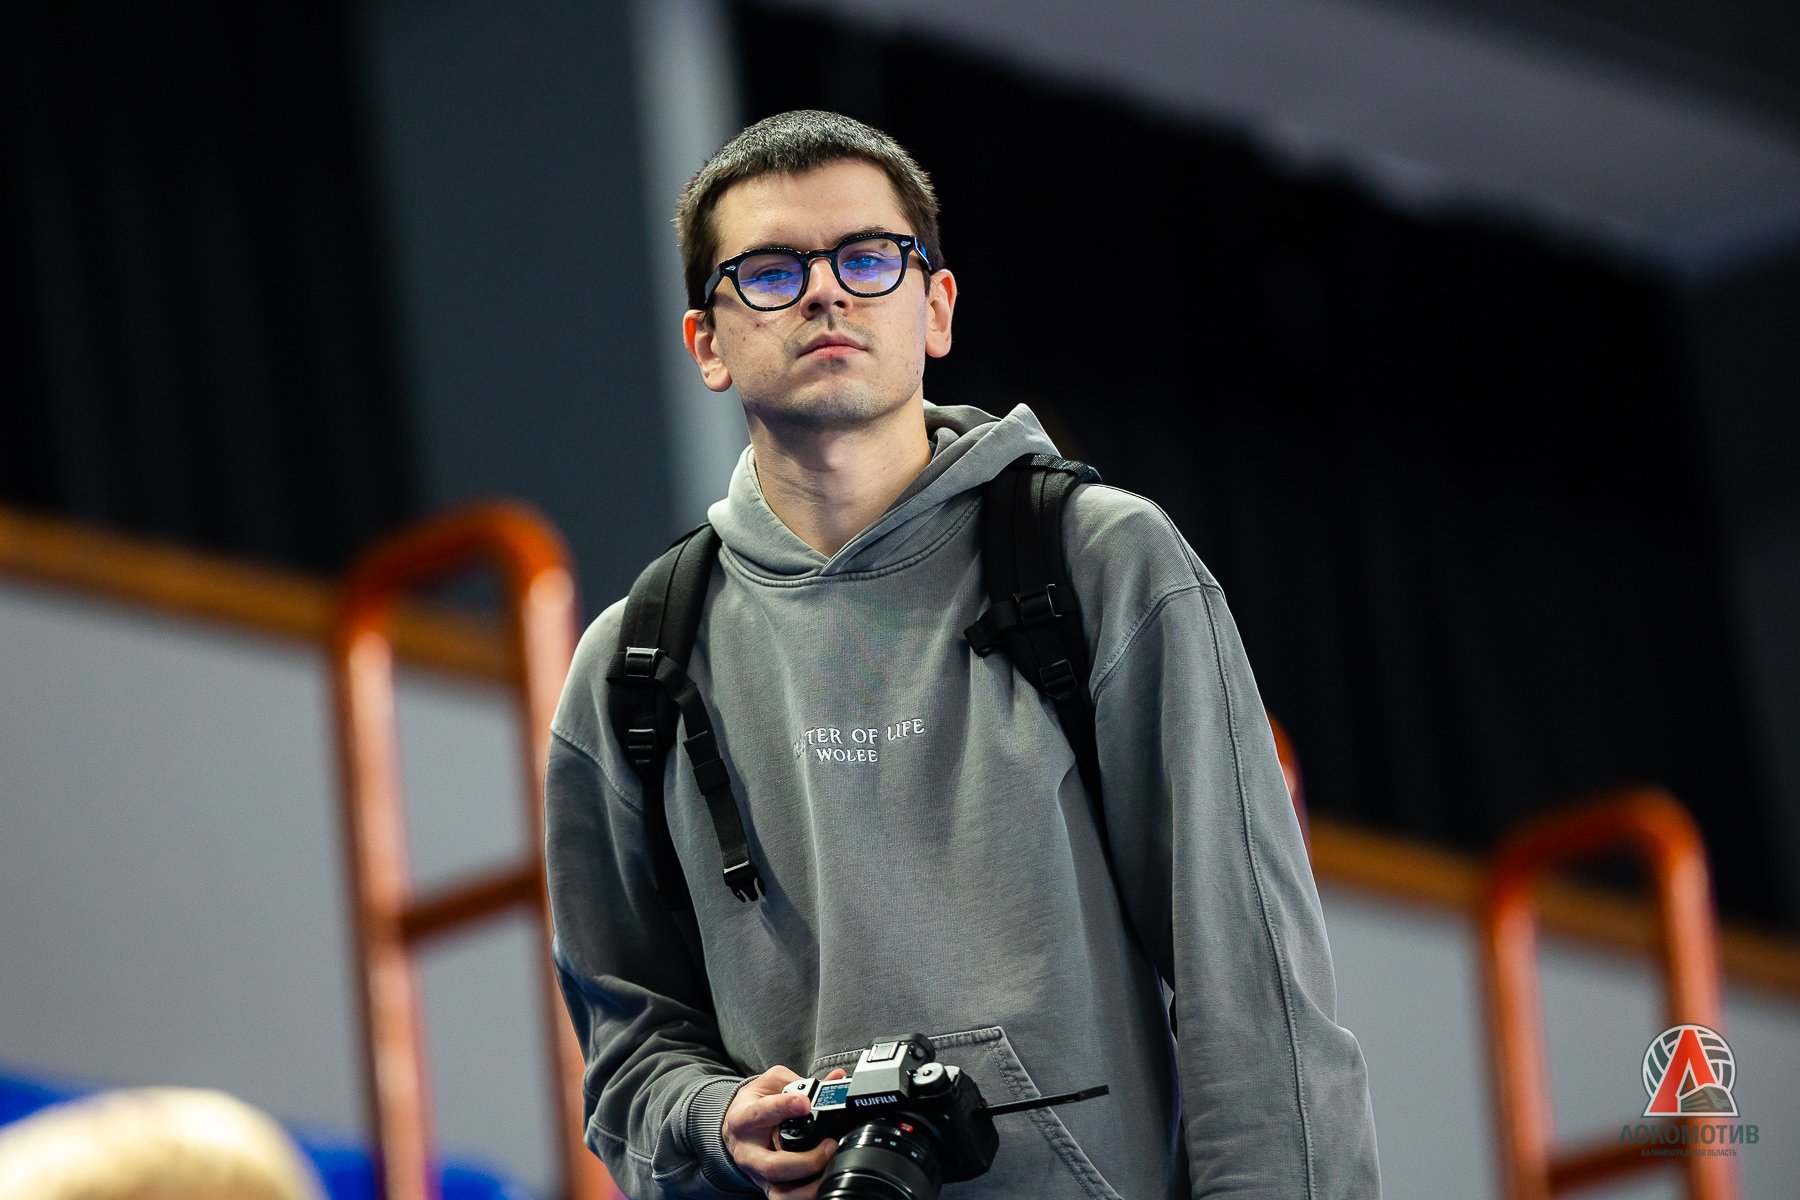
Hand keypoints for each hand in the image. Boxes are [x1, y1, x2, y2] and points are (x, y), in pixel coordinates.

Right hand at [722, 1065, 847, 1198]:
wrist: (737, 1129)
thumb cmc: (756, 1104)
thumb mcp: (771, 1084)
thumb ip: (801, 1081)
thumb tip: (836, 1079)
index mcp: (744, 1119)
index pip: (760, 1114)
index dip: (782, 1107)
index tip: (805, 1103)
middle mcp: (748, 1153)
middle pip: (772, 1166)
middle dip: (805, 1160)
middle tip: (830, 1144)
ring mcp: (759, 1175)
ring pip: (781, 1193)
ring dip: (810, 1186)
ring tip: (830, 1167)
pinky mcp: (770, 1189)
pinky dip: (808, 1196)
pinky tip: (824, 1182)